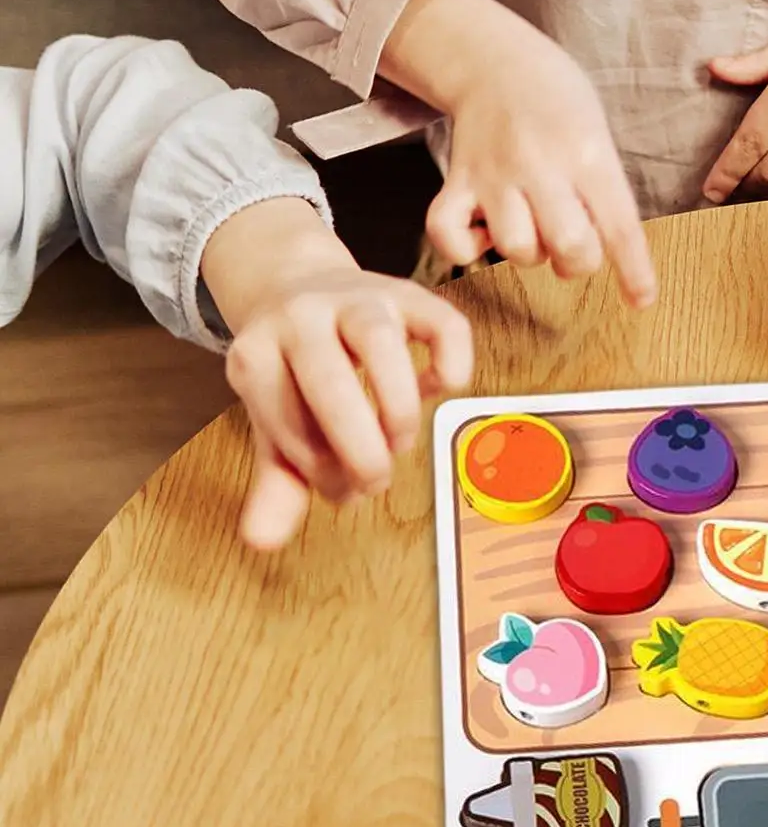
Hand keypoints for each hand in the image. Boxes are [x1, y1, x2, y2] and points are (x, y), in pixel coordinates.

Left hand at [202, 199, 473, 550]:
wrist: (297, 284)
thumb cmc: (294, 376)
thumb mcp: (277, 427)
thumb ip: (276, 483)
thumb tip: (259, 541)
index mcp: (256, 353)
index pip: (284, 417)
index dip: (316, 466)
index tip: (339, 487)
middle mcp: (301, 317)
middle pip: (329, 377)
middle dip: (358, 446)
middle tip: (376, 481)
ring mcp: (357, 300)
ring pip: (380, 340)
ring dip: (398, 406)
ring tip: (401, 440)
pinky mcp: (409, 294)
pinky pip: (441, 320)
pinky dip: (452, 359)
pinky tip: (442, 388)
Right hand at [381, 0, 654, 305]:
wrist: (495, 60)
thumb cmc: (558, 106)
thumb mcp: (599, 137)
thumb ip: (605, 194)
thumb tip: (610, 257)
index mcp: (586, 152)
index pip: (619, 226)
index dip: (634, 272)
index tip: (641, 299)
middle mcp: (539, 163)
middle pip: (569, 247)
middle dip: (579, 262)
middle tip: (574, 243)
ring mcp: (494, 173)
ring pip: (516, 249)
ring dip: (530, 254)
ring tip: (531, 227)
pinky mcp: (457, 181)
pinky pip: (449, 236)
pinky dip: (463, 250)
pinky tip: (482, 235)